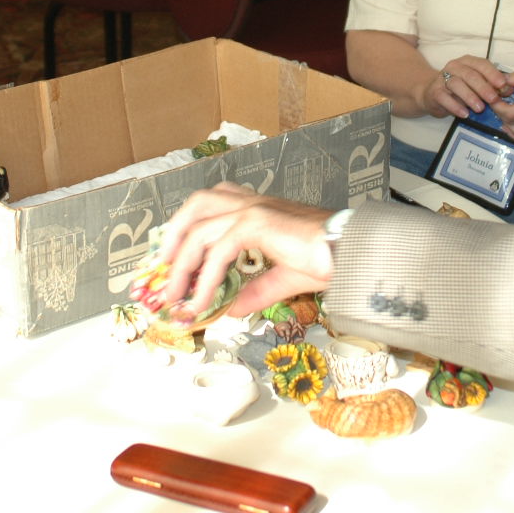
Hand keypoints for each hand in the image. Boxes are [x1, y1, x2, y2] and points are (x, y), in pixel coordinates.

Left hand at [155, 183, 334, 319]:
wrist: (351, 251)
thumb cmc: (327, 258)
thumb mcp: (281, 279)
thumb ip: (253, 292)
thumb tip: (230, 310)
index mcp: (258, 207)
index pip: (211, 206)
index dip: (186, 229)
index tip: (172, 258)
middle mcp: (252, 202)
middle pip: (196, 204)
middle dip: (174, 235)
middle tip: (163, 268)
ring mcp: (253, 209)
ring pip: (199, 231)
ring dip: (182, 266)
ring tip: (176, 295)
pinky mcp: (257, 223)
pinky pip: (219, 253)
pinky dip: (206, 280)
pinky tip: (203, 302)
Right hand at [427, 55, 511, 118]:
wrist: (433, 94)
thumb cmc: (461, 88)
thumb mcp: (477, 85)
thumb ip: (492, 85)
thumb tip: (509, 90)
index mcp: (467, 61)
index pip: (481, 64)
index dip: (493, 74)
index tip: (503, 85)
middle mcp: (454, 67)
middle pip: (470, 74)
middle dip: (483, 87)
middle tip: (494, 99)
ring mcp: (442, 78)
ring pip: (456, 84)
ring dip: (470, 97)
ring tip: (480, 109)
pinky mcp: (434, 92)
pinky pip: (444, 98)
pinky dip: (455, 106)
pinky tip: (465, 114)